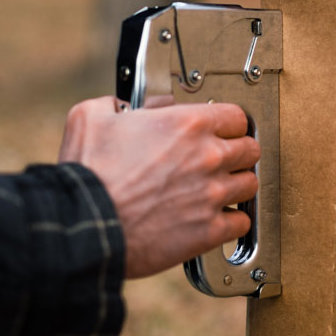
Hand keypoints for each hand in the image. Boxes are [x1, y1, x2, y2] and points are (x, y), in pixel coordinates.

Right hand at [58, 97, 259, 278]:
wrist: (84, 224)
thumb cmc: (88, 175)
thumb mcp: (90, 117)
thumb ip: (115, 104)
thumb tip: (125, 108)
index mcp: (187, 125)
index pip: (236, 116)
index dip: (227, 124)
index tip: (221, 132)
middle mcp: (207, 157)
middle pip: (250, 149)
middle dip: (238, 153)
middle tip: (223, 160)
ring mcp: (212, 195)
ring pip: (250, 184)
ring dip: (237, 186)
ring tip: (221, 189)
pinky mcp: (209, 231)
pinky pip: (242, 222)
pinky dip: (233, 221)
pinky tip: (218, 219)